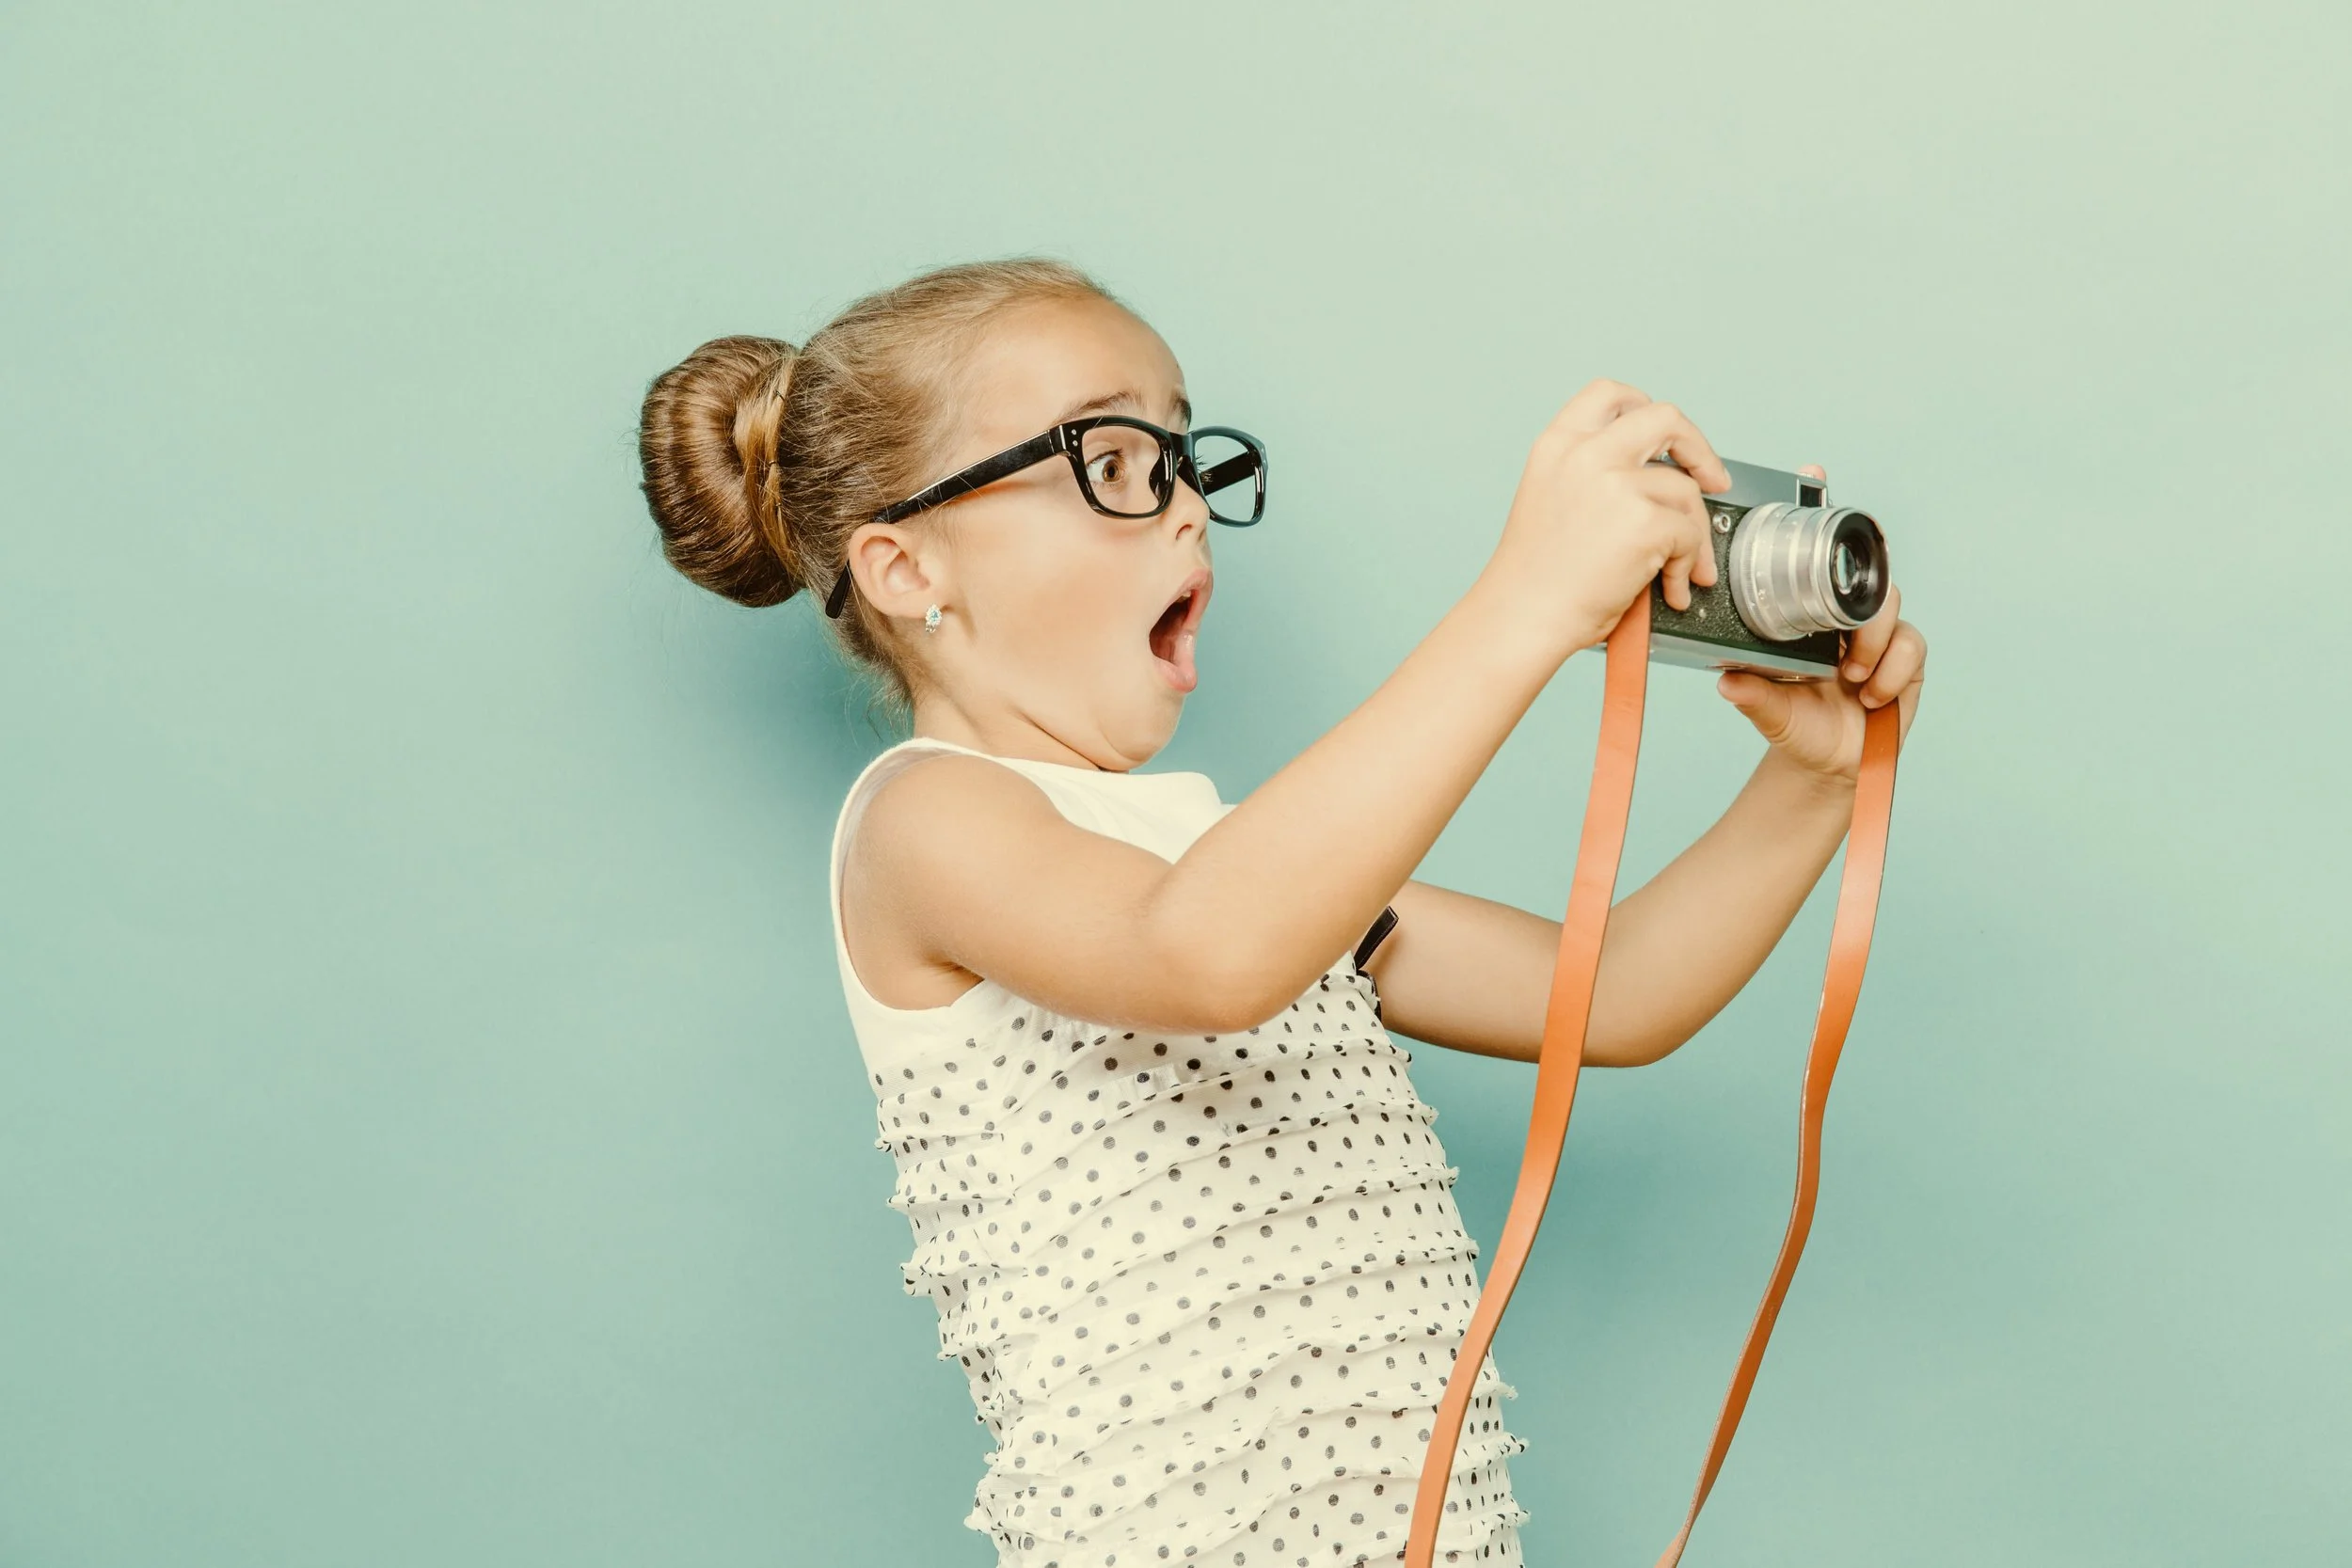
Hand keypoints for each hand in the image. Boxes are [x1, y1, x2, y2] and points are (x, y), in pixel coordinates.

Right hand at [1482, 378, 1732, 658]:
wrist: (1522, 617)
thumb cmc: (1534, 577)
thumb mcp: (1550, 498)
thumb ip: (1592, 473)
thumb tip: (1658, 479)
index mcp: (1557, 445)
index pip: (1611, 394)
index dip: (1646, 409)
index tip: (1664, 439)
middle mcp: (1586, 454)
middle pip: (1665, 417)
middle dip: (1699, 449)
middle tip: (1712, 478)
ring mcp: (1616, 484)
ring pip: (1686, 490)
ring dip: (1693, 533)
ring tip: (1679, 570)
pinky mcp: (1644, 522)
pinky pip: (1689, 534)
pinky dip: (1687, 565)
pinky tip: (1669, 588)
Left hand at [1714, 464, 1926, 786]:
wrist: (1827, 765)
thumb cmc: (1794, 723)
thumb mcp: (1765, 707)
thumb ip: (1751, 694)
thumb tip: (1727, 680)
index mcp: (1808, 612)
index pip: (1817, 556)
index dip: (1822, 513)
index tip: (1812, 475)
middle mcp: (1845, 614)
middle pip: (1866, 574)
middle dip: (1860, 590)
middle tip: (1843, 631)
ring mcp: (1879, 634)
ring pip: (1889, 607)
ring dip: (1870, 641)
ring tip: (1849, 675)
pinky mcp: (1908, 660)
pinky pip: (1911, 646)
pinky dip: (1891, 671)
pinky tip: (1869, 694)